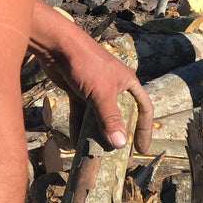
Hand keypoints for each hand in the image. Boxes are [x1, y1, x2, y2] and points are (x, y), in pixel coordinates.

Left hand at [30, 1, 152, 153]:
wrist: (58, 46)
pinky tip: (75, 143)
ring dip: (97, 134)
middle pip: (120, 115)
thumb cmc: (86, 64)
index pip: (143, 108)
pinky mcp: (78, 92)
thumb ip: (110, 118)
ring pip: (99, 117)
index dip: (144, 128)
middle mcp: (114, 87)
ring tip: (96, 154)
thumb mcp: (101, 93)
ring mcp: (95, 90)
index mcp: (127, 83)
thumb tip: (119, 144)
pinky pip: (81, 115)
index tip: (141, 148)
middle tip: (117, 156)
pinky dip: (78, 127)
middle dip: (118, 135)